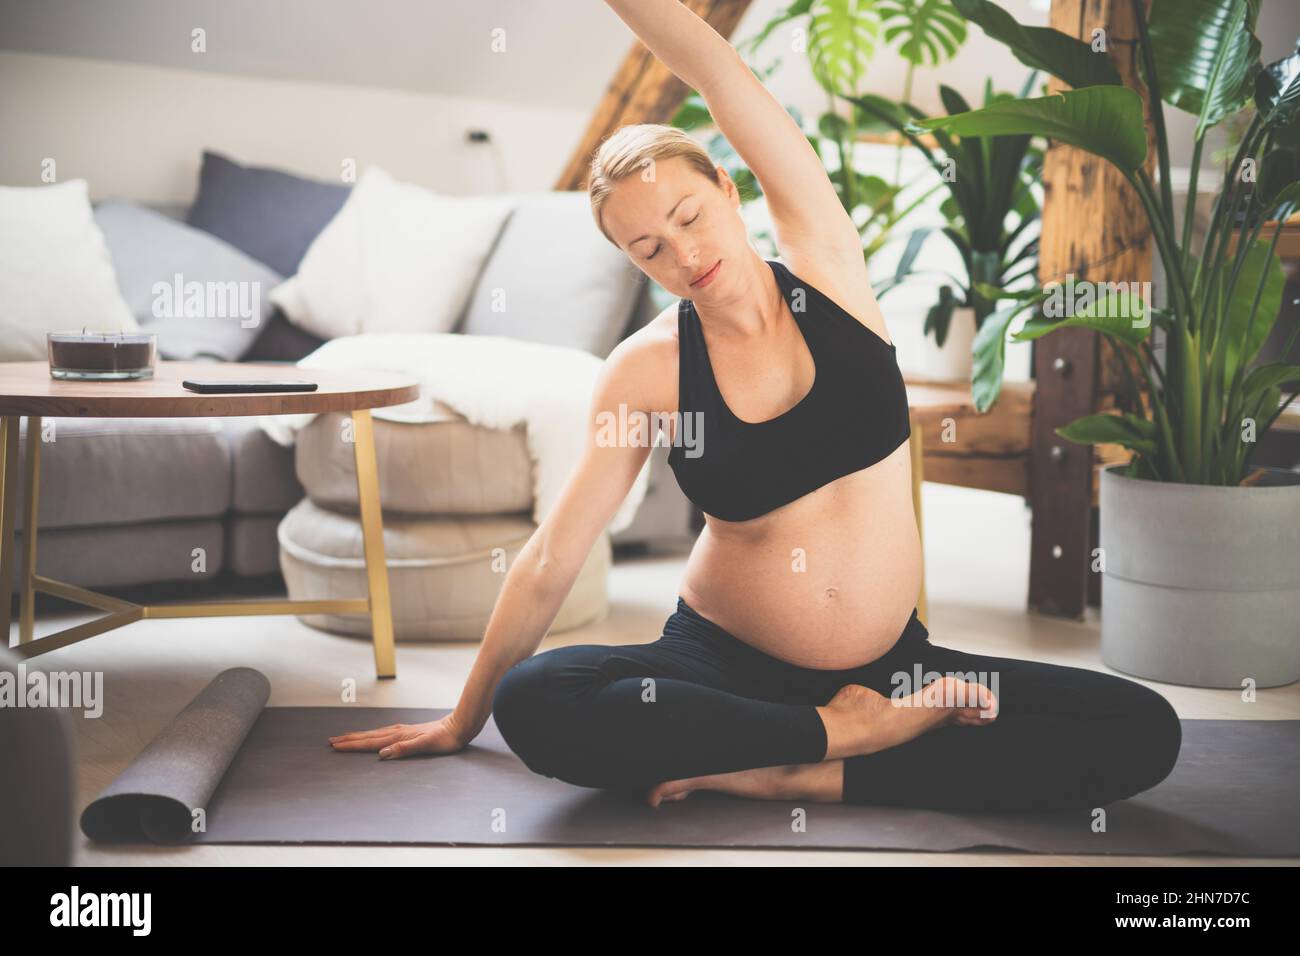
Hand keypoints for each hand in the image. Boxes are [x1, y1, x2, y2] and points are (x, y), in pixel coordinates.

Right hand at [328, 713, 470, 759]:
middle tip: (331, 741)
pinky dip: (372, 735)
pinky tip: (372, 736)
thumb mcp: (426, 746)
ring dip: (358, 737)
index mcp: (398, 736)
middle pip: (367, 736)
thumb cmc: (444, 739)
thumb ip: (404, 749)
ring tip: (345, 738)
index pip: (369, 742)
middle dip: (349, 740)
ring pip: (374, 734)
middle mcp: (397, 732)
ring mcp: (402, 730)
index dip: (352, 745)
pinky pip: (383, 733)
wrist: (458, 726)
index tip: (335, 746)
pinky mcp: (408, 731)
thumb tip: (382, 753)